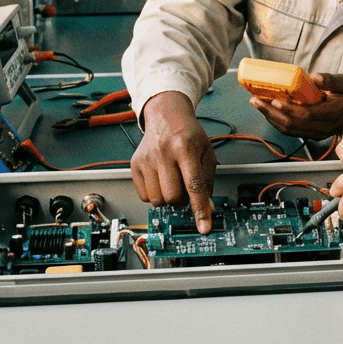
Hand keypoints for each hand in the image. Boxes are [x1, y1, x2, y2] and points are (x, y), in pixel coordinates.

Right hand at [130, 92, 216, 232]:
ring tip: (172, 182)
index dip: (200, 209)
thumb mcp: (206, 154)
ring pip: (157, 200)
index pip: (194, 185)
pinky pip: (144, 196)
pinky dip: (154, 194)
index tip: (203, 227)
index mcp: (186, 147)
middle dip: (182, 200)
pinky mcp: (134, 165)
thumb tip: (207, 210)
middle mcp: (163, 152)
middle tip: (185, 188)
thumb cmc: (188, 135)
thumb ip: (208, 182)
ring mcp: (146, 159)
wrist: (166, 116)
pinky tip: (160, 180)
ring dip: (168, 198)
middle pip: (173, 197)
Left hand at [250, 72, 342, 138]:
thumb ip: (331, 80)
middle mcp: (323, 127)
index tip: (274, 100)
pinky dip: (278, 122)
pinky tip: (268, 112)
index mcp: (332, 113)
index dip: (288, 109)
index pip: (306, 115)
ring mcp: (318, 133)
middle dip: (271, 113)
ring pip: (290, 130)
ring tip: (257, 104)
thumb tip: (314, 77)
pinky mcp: (313, 134)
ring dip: (271, 118)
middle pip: (292, 124)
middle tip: (256, 100)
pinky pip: (292, 131)